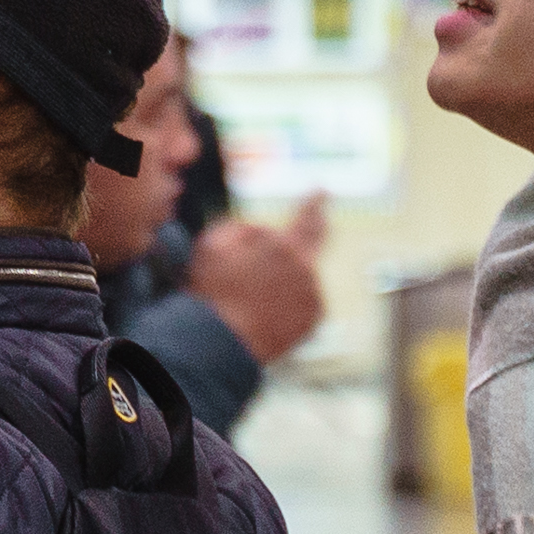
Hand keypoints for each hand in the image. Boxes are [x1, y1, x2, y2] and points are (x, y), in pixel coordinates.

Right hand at [190, 201, 330, 367]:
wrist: (221, 344)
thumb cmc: (212, 294)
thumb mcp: (213, 245)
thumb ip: (242, 228)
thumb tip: (261, 230)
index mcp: (283, 245)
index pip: (305, 216)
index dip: (315, 202)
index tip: (322, 190)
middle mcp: (306, 268)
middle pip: (315, 241)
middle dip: (313, 228)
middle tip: (315, 219)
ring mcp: (313, 295)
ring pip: (302, 276)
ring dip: (287, 278)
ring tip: (257, 296)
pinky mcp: (313, 320)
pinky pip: (303, 302)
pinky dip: (289, 303)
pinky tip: (267, 312)